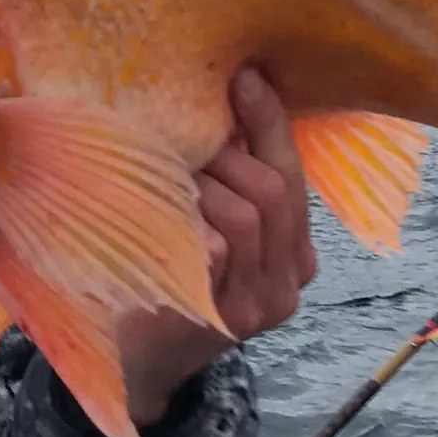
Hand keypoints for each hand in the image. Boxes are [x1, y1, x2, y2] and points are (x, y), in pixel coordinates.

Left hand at [117, 66, 317, 425]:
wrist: (138, 360)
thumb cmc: (172, 275)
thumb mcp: (215, 228)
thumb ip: (231, 184)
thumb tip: (224, 97)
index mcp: (298, 254)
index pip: (294, 176)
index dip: (270, 122)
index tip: (246, 76)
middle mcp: (289, 283)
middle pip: (272, 192)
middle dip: (227, 153)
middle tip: (183, 139)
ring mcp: (257, 306)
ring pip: (244, 217)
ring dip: (199, 184)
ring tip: (164, 175)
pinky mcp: (219, 318)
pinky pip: (212, 249)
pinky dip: (185, 218)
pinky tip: (156, 207)